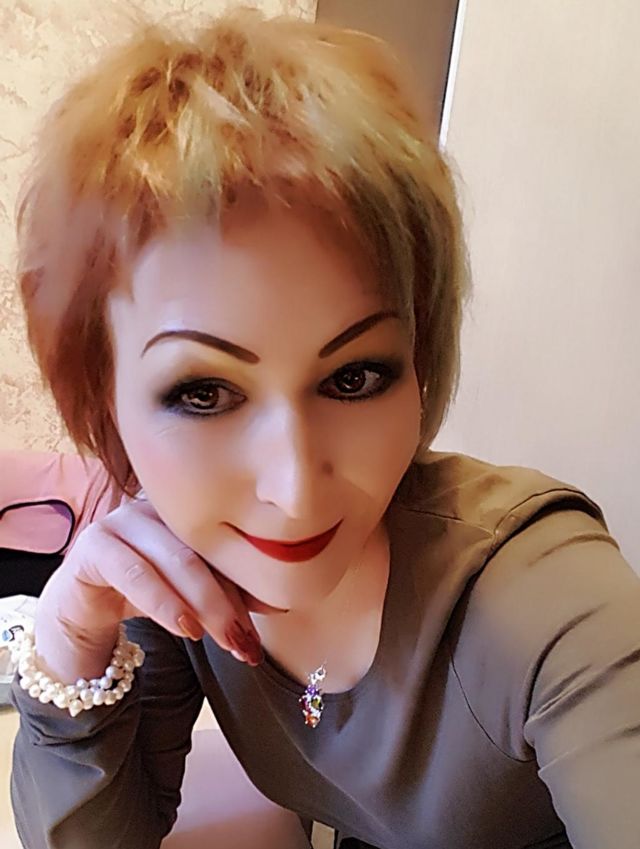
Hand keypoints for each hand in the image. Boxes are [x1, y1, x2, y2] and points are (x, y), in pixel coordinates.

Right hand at [36, 498, 269, 672]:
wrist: (82, 604)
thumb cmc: (144, 591)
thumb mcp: (191, 593)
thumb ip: (229, 592)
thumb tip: (280, 603)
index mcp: (186, 509)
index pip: (226, 541)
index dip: (252, 579)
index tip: (276, 613)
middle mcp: (157, 506)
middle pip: (206, 549)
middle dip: (231, 598)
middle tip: (247, 639)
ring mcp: (123, 520)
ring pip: (176, 559)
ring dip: (205, 604)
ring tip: (224, 638)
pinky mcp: (95, 545)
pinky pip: (134, 573)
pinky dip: (164, 603)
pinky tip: (185, 627)